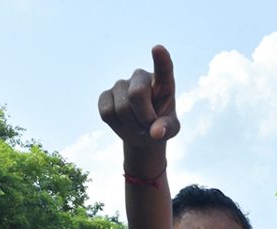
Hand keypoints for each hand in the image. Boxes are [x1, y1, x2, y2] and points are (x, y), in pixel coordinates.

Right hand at [98, 45, 179, 176]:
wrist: (142, 133)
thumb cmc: (161, 125)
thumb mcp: (170, 129)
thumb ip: (167, 128)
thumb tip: (156, 133)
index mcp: (162, 82)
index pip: (163, 68)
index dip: (160, 59)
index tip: (158, 48)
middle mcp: (140, 77)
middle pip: (136, 94)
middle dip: (143, 117)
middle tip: (149, 126)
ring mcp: (121, 84)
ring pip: (121, 108)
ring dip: (132, 125)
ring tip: (138, 125)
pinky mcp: (105, 95)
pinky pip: (107, 112)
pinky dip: (116, 125)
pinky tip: (123, 122)